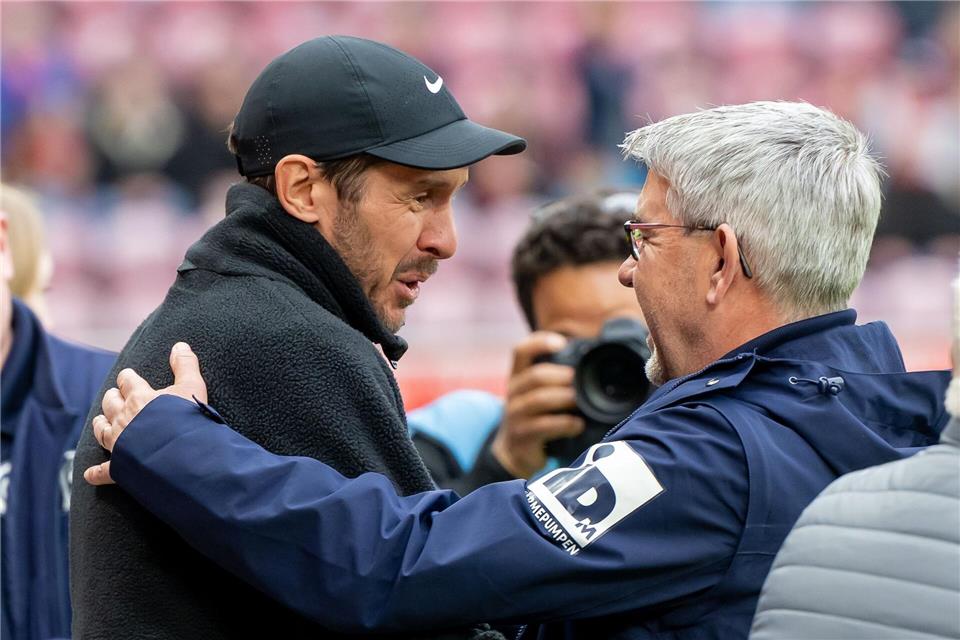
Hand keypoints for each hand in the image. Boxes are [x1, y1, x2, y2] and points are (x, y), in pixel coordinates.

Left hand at [84, 342, 207, 485]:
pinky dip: (95, 473)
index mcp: (139, 397)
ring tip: (101, 421)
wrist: (183, 456)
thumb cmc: (187, 421)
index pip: (128, 381)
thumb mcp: (193, 387)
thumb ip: (186, 365)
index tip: (128, 376)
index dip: (128, 378)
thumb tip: (180, 345)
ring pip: (101, 430)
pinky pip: (102, 471)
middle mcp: (123, 417)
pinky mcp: (119, 466)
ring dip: (101, 424)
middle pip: (110, 403)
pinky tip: (89, 474)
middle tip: (115, 396)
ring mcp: (119, 443)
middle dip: (112, 398)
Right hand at [491, 332, 584, 477]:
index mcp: (518, 377)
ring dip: (563, 398)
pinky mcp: (523, 436)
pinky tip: (578, 425)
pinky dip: (565, 424)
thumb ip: (555, 379)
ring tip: (579, 401)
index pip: (521, 351)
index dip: (539, 342)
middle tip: (577, 378)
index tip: (561, 343)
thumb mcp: (537, 393)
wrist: (514, 452)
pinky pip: (544, 426)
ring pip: (538, 400)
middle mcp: (513, 393)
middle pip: (534, 376)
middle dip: (559, 375)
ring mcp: (516, 415)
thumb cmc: (535, 416)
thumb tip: (592, 361)